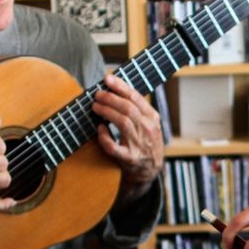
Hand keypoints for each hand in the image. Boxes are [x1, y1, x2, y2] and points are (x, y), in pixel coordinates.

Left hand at [93, 73, 163, 202]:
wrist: (150, 169)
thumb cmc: (146, 142)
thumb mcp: (149, 123)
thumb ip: (137, 108)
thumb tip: (115, 90)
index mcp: (153, 118)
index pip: (136, 98)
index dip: (120, 87)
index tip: (108, 79)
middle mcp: (148, 129)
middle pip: (128, 108)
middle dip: (110, 98)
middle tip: (97, 94)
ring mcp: (139, 144)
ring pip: (122, 122)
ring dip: (106, 112)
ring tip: (95, 106)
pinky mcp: (130, 158)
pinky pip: (114, 146)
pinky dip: (105, 137)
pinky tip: (99, 129)